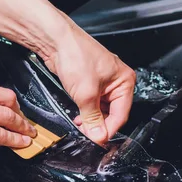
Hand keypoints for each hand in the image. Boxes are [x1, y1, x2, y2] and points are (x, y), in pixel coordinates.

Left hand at [43, 14, 135, 144]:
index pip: (121, 114)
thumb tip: (98, 135)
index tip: (97, 140)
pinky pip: (91, 102)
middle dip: (99, 124)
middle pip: (112, 113)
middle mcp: (116, 82)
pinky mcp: (89, 82)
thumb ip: (92, 117)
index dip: (108, 129)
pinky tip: (78, 116)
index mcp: (125, 81)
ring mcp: (103, 82)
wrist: (56, 41)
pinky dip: (85, 111)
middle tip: (86, 133)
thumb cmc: (76, 55)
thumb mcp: (86, 93)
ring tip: (80, 124)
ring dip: (91, 118)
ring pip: (100, 109)